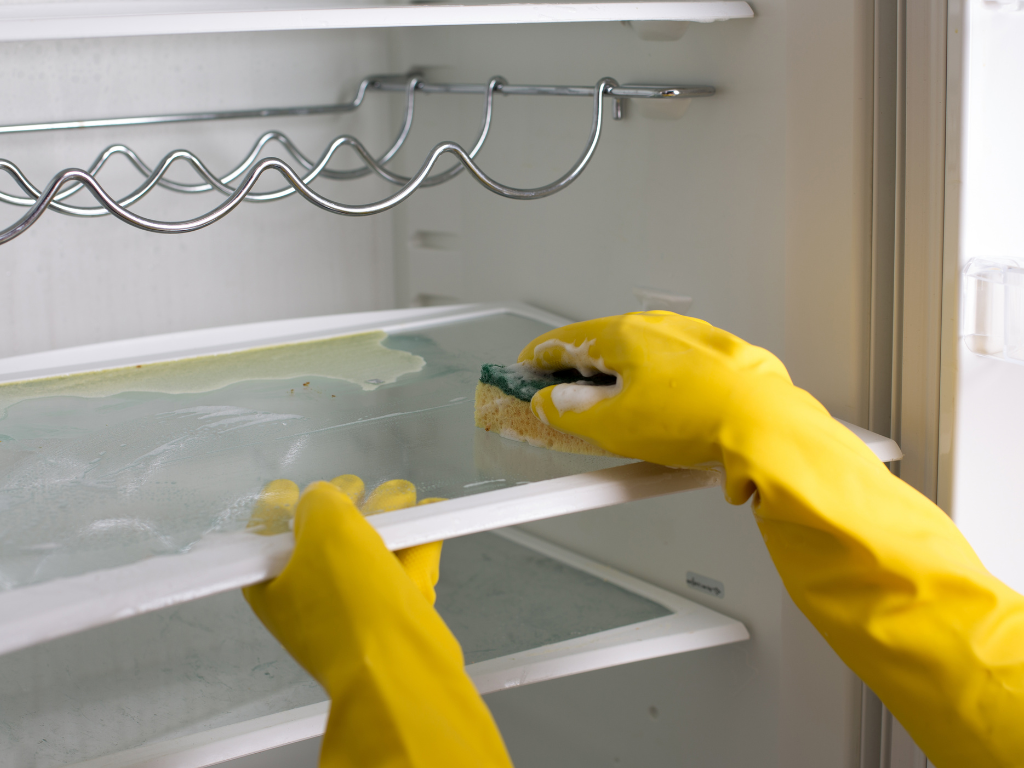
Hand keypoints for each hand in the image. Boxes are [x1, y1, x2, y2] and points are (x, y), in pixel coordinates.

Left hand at [243, 478, 511, 766]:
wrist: (401, 666)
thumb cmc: (352, 602)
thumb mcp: (327, 529)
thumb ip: (322, 500)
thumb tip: (327, 498)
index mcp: (271, 584)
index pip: (266, 535)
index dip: (281, 504)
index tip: (290, 485)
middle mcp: (305, 598)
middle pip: (322, 537)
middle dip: (347, 505)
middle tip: (358, 489)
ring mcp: (348, 608)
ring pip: (365, 548)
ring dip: (387, 516)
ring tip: (404, 498)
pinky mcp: (388, 615)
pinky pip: (396, 567)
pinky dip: (412, 542)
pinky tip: (427, 517)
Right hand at [519, 311, 802, 498]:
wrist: (765, 426)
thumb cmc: (691, 419)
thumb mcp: (612, 426)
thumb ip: (570, 412)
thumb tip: (551, 402)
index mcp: (625, 334)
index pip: (567, 340)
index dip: (540, 357)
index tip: (527, 368)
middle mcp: (661, 327)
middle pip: (606, 347)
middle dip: (582, 372)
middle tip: (568, 399)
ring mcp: (696, 340)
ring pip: (645, 358)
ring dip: (624, 381)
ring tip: (619, 417)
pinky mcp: (725, 360)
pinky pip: (678, 371)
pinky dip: (660, 388)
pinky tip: (664, 418)